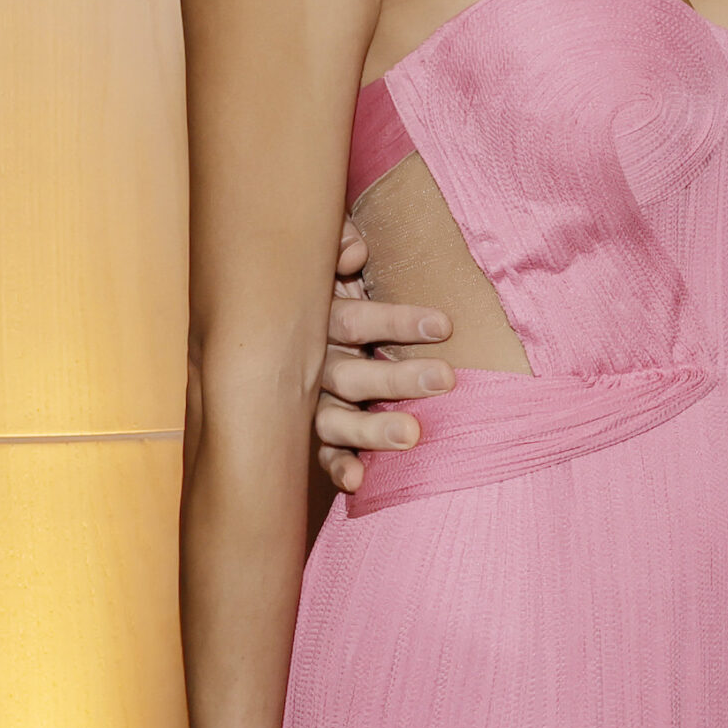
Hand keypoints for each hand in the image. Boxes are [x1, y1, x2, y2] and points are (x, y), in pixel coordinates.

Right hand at [313, 219, 451, 493]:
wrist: (283, 313)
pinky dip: (337, 467)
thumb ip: (338, 246)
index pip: (357, 322)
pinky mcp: (314, 430)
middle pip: (350, 375)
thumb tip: (352, 253)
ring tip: (413, 436)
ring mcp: (309, 400)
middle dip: (397, 378)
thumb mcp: (330, 258)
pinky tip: (358, 481)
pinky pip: (322, 452)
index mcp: (318, 321)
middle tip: (445, 379)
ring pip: (335, 419)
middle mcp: (310, 362)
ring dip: (371, 430)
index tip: (445, 325)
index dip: (397, 322)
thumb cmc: (327, 284)